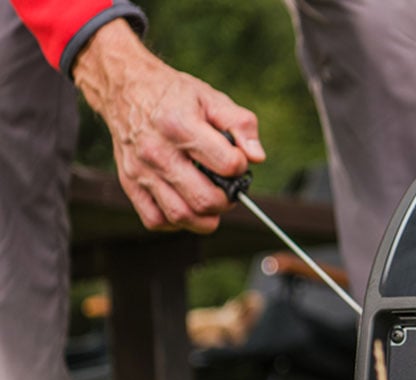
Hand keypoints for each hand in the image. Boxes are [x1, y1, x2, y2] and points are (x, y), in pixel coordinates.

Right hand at [73, 19, 265, 232]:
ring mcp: (141, 171)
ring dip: (206, 218)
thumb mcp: (211, 98)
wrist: (125, 88)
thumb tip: (256, 157)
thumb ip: (240, 124)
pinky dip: (177, 222)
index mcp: (180, 126)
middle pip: (204, 200)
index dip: (240, 167)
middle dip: (227, 200)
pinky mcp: (129, 184)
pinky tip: (187, 204)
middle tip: (229, 188)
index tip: (237, 161)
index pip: (226, 165)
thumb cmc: (173, 95)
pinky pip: (156, 220)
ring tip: (212, 200)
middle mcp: (157, 152)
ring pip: (180, 216)